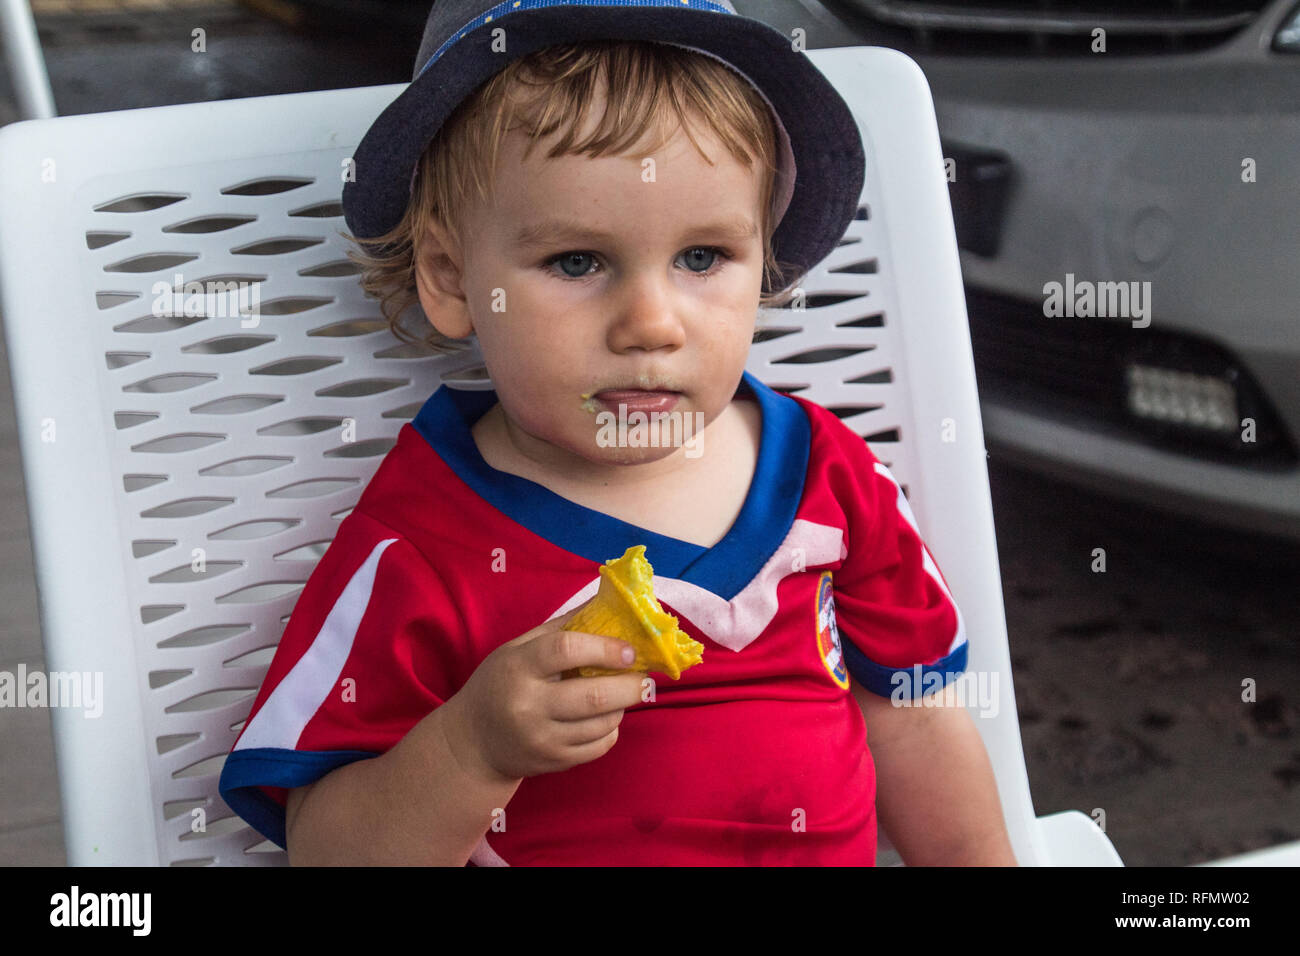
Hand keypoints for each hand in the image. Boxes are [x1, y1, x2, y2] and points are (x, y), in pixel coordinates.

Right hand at [440, 605, 646, 781]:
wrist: (472, 743)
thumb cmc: (500, 684)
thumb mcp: (517, 649)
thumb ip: (561, 627)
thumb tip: (608, 601)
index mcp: (518, 667)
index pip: (566, 650)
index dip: (604, 647)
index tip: (628, 650)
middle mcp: (528, 705)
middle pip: (594, 696)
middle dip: (631, 685)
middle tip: (645, 678)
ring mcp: (541, 738)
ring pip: (602, 723)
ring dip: (623, 706)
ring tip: (623, 694)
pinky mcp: (553, 762)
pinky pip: (599, 747)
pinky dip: (611, 729)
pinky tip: (605, 717)